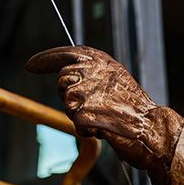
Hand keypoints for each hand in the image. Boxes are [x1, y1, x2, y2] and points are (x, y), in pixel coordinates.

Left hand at [26, 45, 183, 184]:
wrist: (153, 128)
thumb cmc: (135, 107)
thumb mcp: (115, 79)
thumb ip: (92, 72)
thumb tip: (65, 74)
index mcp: (101, 60)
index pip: (66, 54)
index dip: (46, 59)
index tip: (30, 65)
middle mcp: (91, 71)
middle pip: (62, 82)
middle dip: (71, 96)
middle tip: (96, 106)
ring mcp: (86, 92)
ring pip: (68, 105)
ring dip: (81, 115)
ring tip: (105, 116)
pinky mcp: (84, 114)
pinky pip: (76, 124)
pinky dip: (88, 130)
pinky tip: (104, 128)